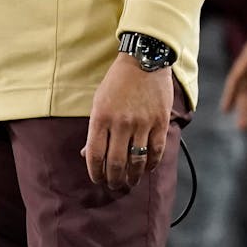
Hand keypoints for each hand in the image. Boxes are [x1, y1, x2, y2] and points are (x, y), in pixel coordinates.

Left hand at [82, 55, 172, 189]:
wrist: (144, 60)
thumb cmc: (117, 82)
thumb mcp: (99, 101)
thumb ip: (94, 129)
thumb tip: (87, 155)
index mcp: (101, 117)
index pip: (95, 155)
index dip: (95, 173)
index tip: (97, 179)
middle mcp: (121, 123)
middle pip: (116, 163)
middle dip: (114, 180)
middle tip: (114, 186)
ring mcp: (142, 123)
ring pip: (137, 161)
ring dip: (133, 177)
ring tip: (130, 182)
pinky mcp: (160, 122)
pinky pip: (156, 151)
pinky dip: (152, 164)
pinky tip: (147, 169)